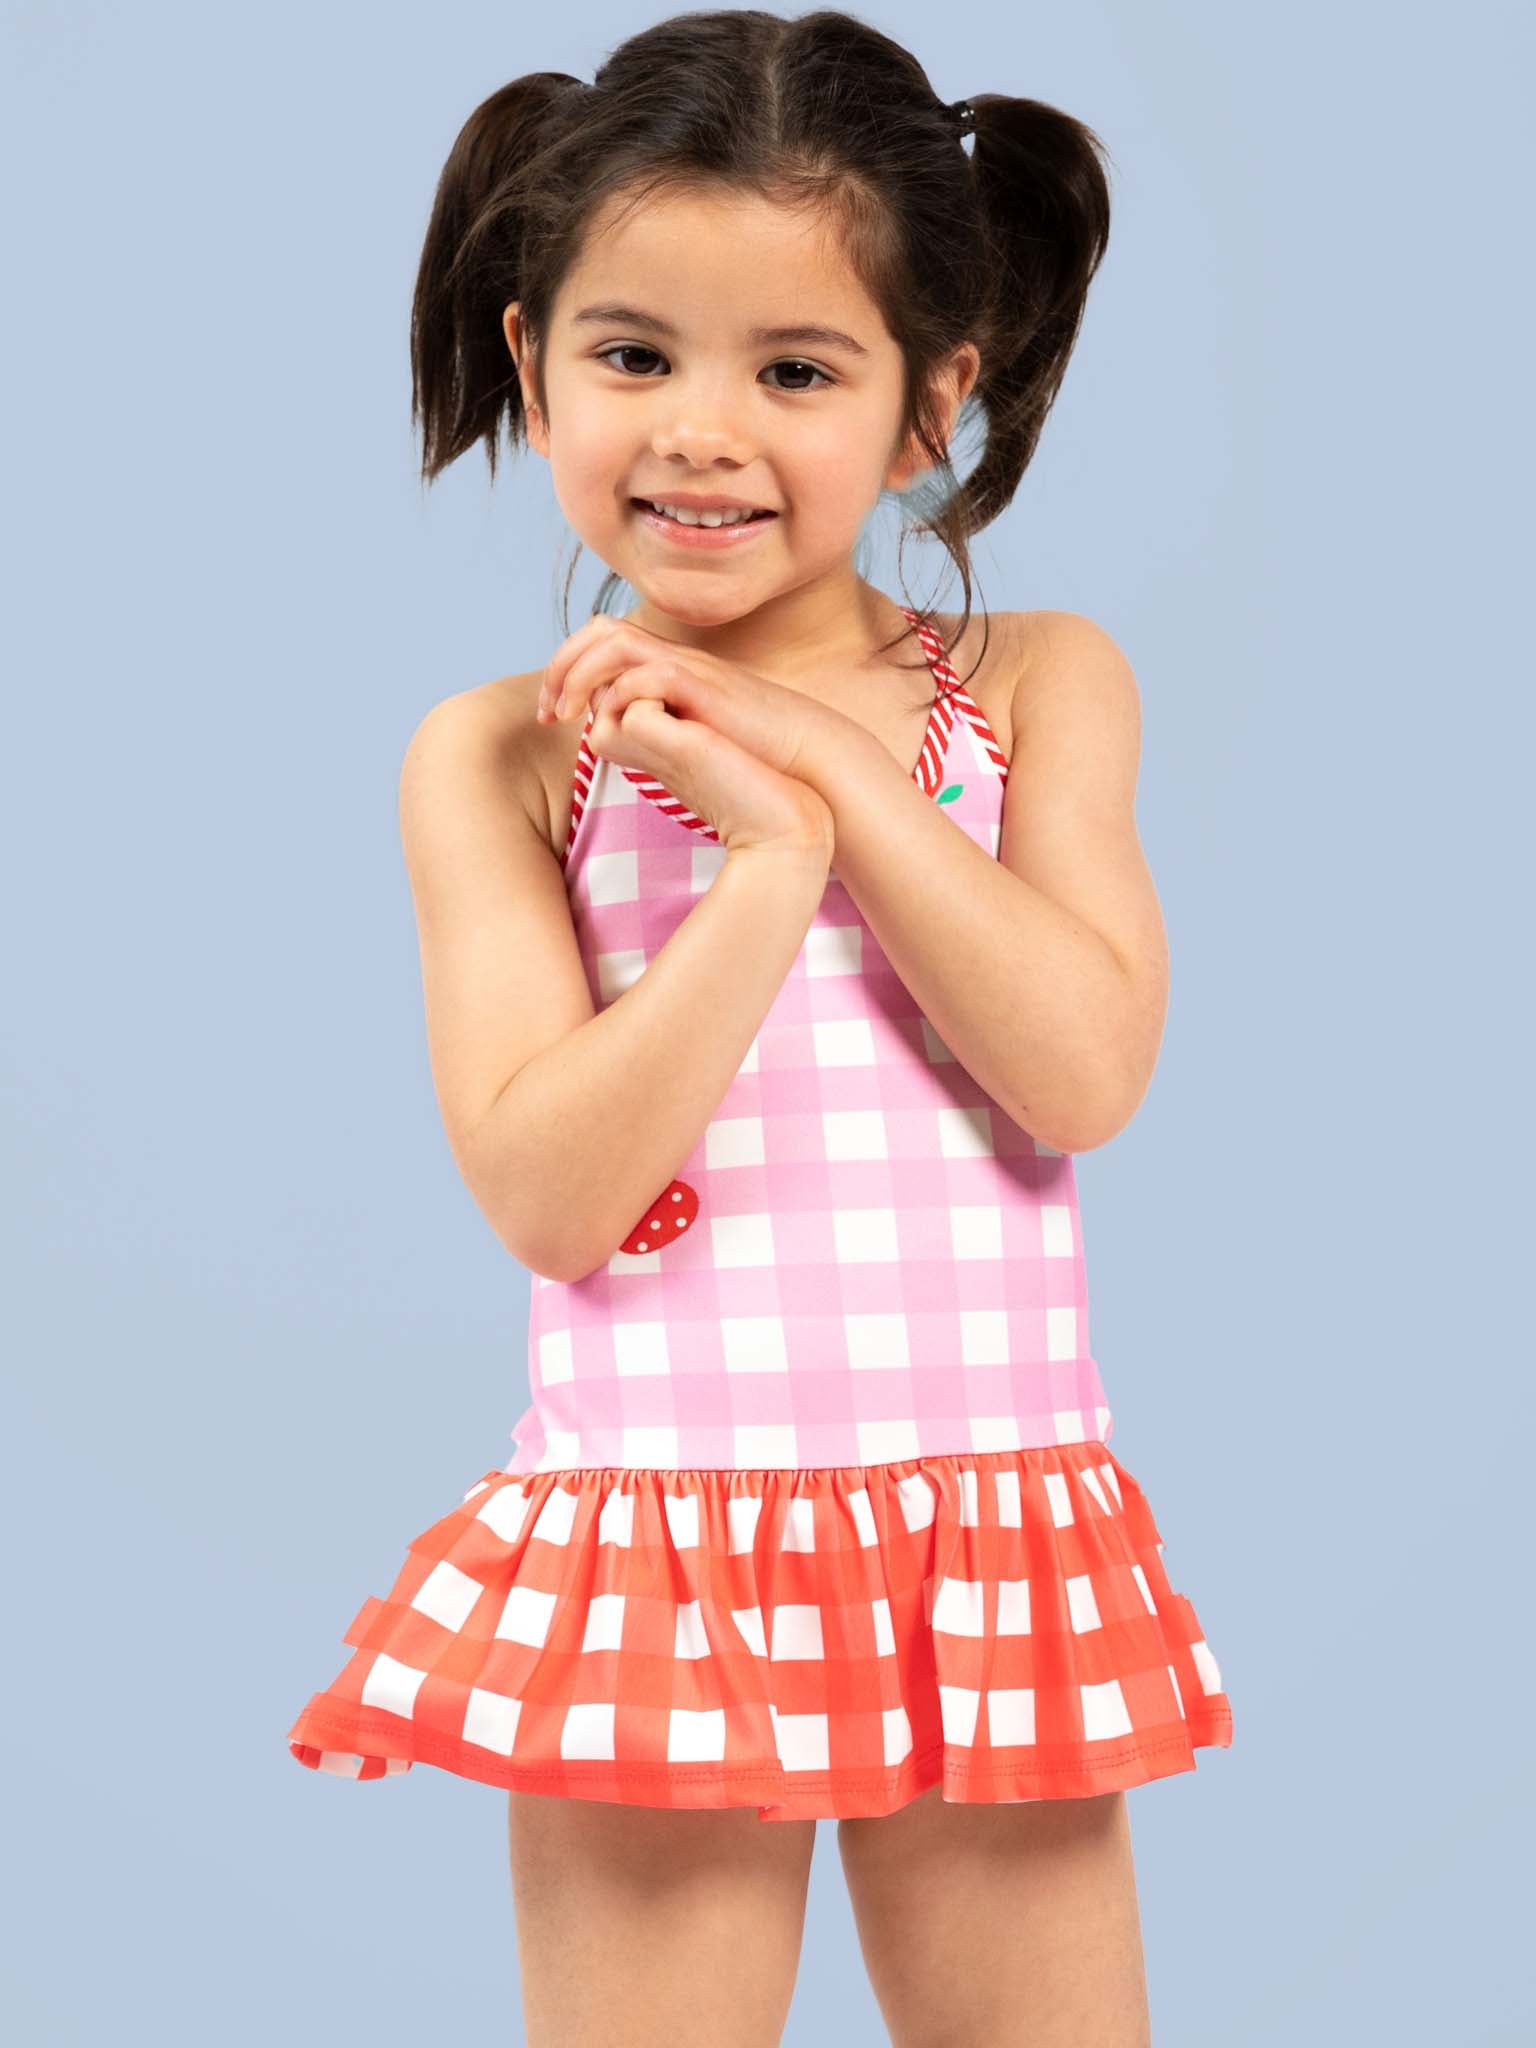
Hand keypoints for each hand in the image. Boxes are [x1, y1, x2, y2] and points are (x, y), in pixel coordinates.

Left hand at [537, 616, 840, 860]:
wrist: (805, 757)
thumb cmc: (751, 755)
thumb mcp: (686, 733)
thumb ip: (646, 723)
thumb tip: (606, 731)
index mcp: (668, 667)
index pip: (601, 643)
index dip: (565, 671)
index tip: (547, 715)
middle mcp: (675, 658)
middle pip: (600, 630)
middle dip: (561, 665)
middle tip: (545, 711)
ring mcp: (691, 669)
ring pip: (615, 641)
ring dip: (578, 673)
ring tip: (561, 714)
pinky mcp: (706, 689)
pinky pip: (649, 673)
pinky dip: (620, 693)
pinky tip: (607, 722)